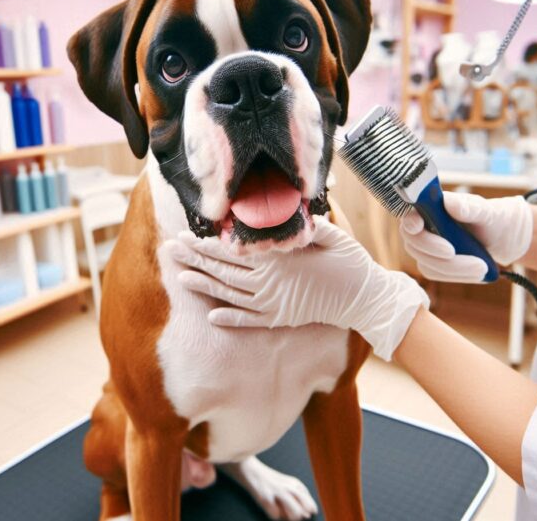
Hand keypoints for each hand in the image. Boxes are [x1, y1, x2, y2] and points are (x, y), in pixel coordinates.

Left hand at [168, 216, 428, 360]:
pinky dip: (230, 318)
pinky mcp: (280, 319)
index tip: (187, 236)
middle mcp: (270, 282)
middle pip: (224, 270)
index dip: (208, 244)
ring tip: (181, 277)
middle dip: (196, 259)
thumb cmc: (349, 262)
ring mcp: (273, 304)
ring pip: (230, 294)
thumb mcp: (329, 235)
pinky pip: (249, 320)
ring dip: (204, 286)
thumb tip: (280, 215)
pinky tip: (210, 315)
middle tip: (171, 250)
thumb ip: (302, 228)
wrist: (365, 297)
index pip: (234, 251)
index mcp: (279, 260)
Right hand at [401, 192, 532, 282]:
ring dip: (453, 268)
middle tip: (456, 253)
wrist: (503, 238)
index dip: (409, 220)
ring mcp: (426, 247)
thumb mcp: (487, 212)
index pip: (410, 213)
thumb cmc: (493, 218)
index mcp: (432, 206)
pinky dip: (457, 275)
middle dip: (434, 250)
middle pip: (413, 242)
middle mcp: (423, 226)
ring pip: (426, 263)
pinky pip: (436, 273)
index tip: (418, 226)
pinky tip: (477, 271)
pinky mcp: (432, 264)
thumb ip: (470, 207)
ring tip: (482, 267)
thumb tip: (449, 203)